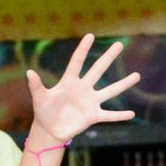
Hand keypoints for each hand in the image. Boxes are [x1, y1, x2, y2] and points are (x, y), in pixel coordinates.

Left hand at [23, 34, 139, 149]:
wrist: (50, 130)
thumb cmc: (43, 112)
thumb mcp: (39, 98)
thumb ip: (36, 85)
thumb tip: (29, 72)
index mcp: (69, 82)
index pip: (77, 61)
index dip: (83, 49)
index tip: (91, 36)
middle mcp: (83, 89)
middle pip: (98, 70)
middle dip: (108, 57)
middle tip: (119, 44)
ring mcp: (90, 102)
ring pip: (110, 91)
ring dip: (123, 84)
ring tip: (137, 75)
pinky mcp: (93, 116)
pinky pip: (109, 115)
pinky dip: (120, 116)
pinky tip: (132, 114)